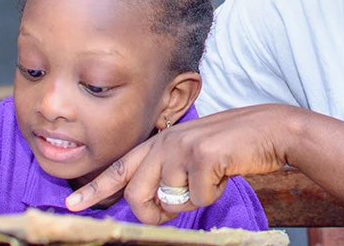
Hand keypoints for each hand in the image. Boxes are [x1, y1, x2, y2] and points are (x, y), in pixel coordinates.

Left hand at [66, 104, 298, 223]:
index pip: (121, 168)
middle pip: (136, 195)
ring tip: (213, 176)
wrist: (271, 129)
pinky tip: (226, 171)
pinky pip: (197, 198)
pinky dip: (214, 193)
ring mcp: (181, 147)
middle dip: (153, 214)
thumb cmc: (234, 147)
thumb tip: (157, 204)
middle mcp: (164, 142)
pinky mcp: (200, 156)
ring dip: (193, 200)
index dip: (95, 188)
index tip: (72, 204)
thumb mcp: (195, 156)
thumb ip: (170, 173)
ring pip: (169, 200)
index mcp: (161, 142)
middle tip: (175, 210)